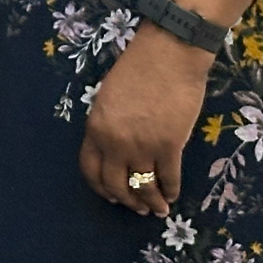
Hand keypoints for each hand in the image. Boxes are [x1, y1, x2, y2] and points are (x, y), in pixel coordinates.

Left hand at [79, 26, 211, 215]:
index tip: (111, 196)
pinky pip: (168, 179)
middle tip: (137, 208)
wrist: (168, 53)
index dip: (101, 188)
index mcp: (95, 127)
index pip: (90, 170)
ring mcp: (142, 146)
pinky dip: (170, 191)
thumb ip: (109, 125)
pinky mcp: (169, 146)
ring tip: (158, 209)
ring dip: (151, 202)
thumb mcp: (109, 97)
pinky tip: (173, 195)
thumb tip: (116, 150)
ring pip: (143, 188)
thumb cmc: (138, 68)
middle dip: (127, 201)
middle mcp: (114, 142)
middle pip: (116, 185)